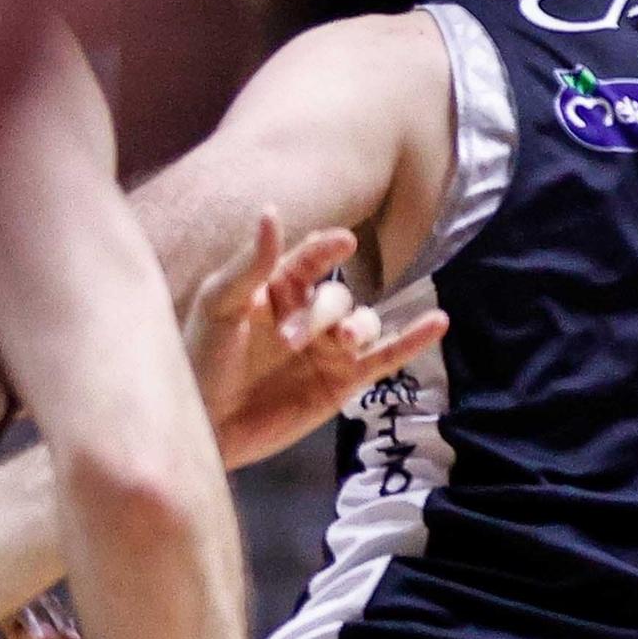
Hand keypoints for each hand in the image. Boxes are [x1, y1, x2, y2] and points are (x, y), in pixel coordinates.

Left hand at [181, 213, 443, 471]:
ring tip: (343, 341)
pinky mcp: (344, 381)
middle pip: (337, 297)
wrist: (202, 427)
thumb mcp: (217, 307)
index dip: (328, 247)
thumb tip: (271, 211)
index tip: (343, 242)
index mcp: (276, 290)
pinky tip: (438, 322)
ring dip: (360, 325)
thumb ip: (250, 265)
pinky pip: (387, 356)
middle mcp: (308, 314)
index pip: (311, 259)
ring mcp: (328, 349)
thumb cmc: (198, 362)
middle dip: (321, 312)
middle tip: (289, 341)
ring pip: (365, 322)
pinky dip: (414, 339)